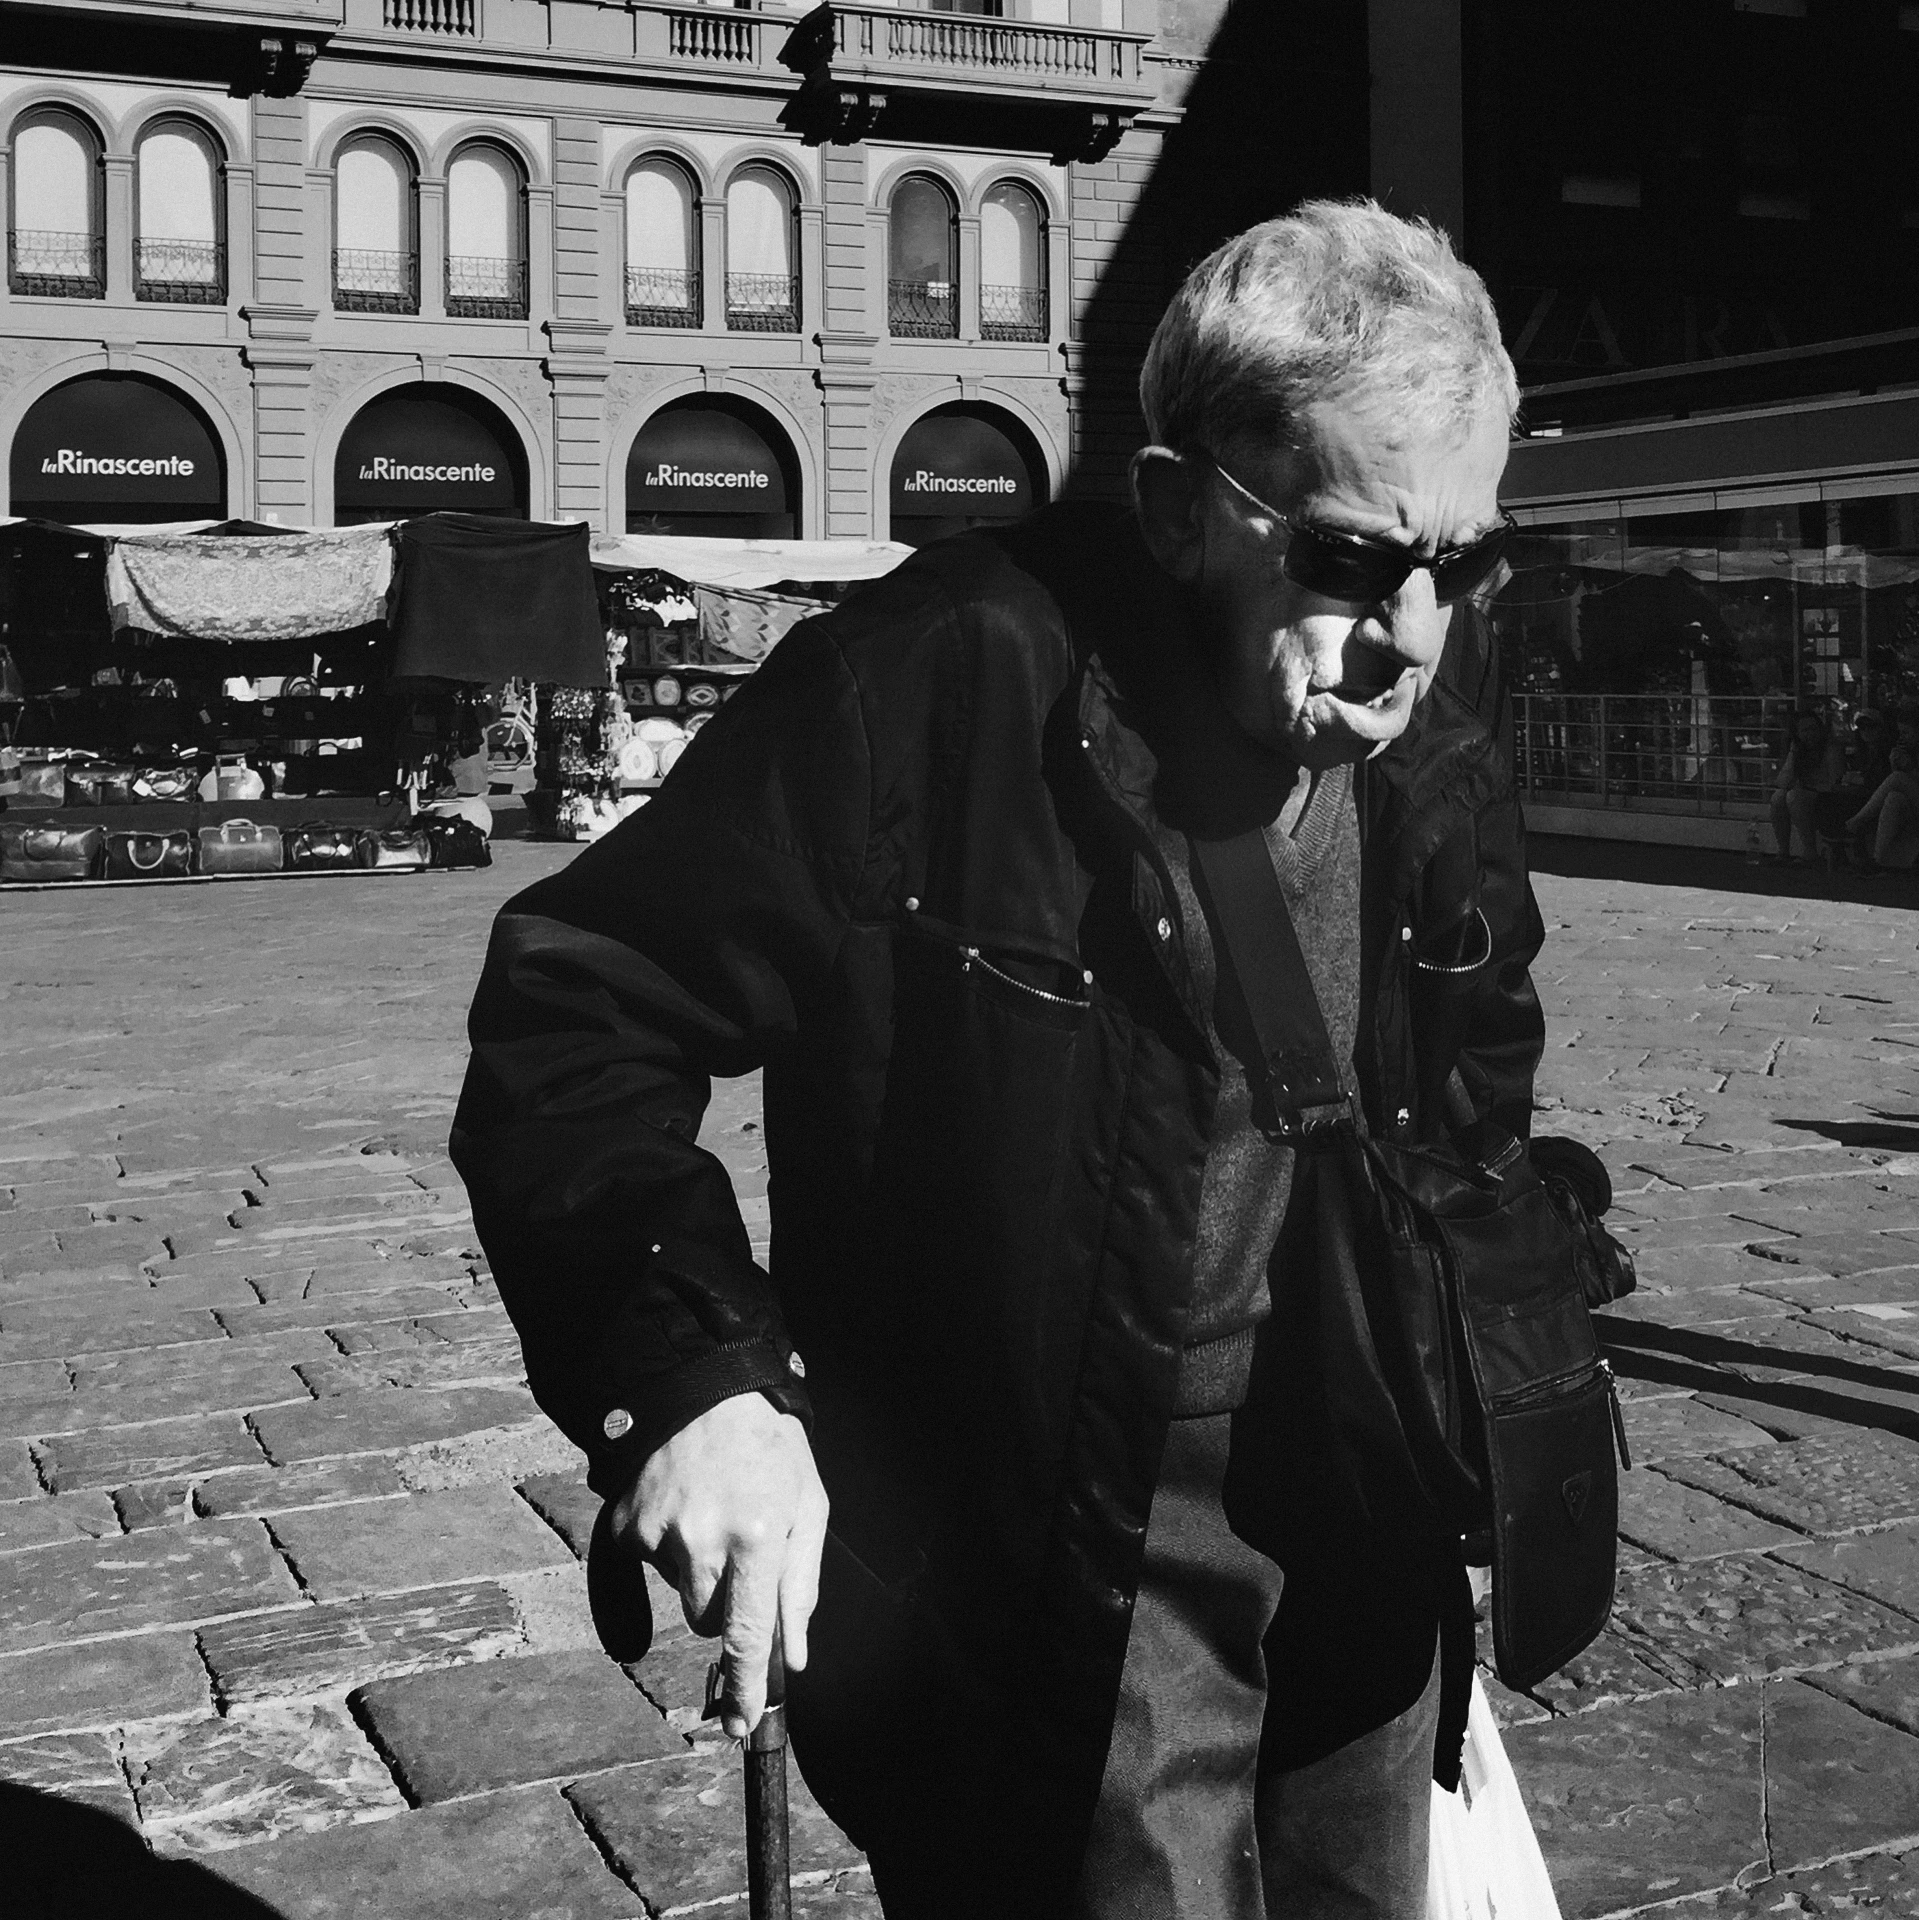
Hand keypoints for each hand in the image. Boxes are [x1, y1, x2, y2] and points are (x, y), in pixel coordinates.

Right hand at [611, 1392, 827, 1737]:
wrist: (703, 1385)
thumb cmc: (770, 1446)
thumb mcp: (808, 1505)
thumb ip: (800, 1585)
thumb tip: (791, 1657)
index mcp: (757, 1537)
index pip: (746, 1637)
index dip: (743, 1689)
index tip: (739, 1724)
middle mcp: (703, 1541)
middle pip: (709, 1621)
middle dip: (727, 1604)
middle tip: (741, 1551)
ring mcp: (658, 1535)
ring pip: (681, 1595)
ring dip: (700, 1574)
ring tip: (715, 1513)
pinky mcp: (626, 1526)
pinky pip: (648, 1567)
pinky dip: (667, 1549)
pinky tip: (684, 1506)